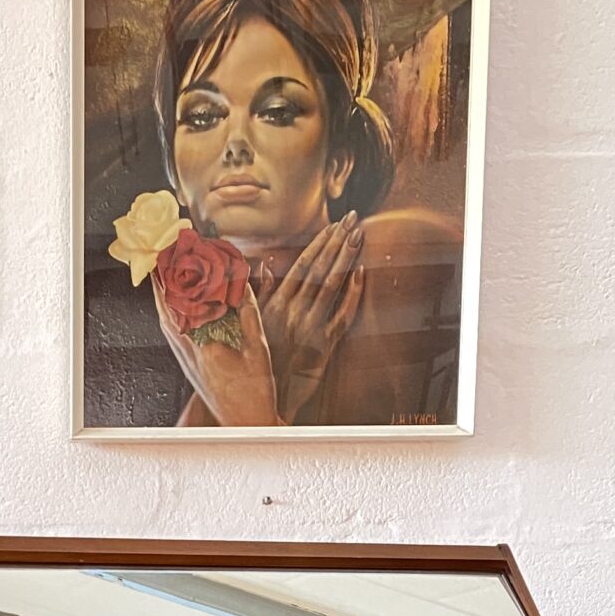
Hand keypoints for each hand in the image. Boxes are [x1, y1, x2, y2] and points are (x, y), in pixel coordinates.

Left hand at [154, 275, 280, 428]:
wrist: (247, 425)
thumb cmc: (255, 393)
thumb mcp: (257, 348)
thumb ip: (248, 314)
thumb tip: (241, 286)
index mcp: (206, 348)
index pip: (185, 306)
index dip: (178, 279)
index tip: (174, 256)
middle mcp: (190, 356)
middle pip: (167, 313)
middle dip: (161, 284)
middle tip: (158, 260)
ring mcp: (187, 364)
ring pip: (167, 326)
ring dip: (162, 300)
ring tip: (160, 278)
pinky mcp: (189, 370)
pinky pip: (173, 337)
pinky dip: (170, 318)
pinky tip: (171, 311)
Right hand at [258, 213, 366, 424]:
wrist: (267, 396)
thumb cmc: (260, 359)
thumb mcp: (253, 324)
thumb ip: (260, 293)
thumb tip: (265, 264)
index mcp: (276, 305)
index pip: (301, 266)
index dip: (318, 243)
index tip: (332, 224)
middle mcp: (294, 312)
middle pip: (319, 270)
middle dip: (336, 242)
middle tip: (352, 219)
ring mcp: (311, 327)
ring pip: (332, 286)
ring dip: (346, 259)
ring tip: (358, 235)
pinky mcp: (325, 345)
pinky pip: (342, 315)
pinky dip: (352, 294)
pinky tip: (361, 273)